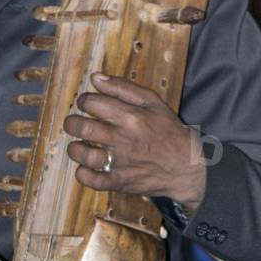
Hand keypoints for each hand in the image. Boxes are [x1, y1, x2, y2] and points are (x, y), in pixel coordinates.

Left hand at [63, 73, 205, 209]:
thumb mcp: (153, 103)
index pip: (92, 103)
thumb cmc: (169, 132)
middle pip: (82, 128)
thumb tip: (95, 77)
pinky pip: (90, 180)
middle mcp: (123, 139)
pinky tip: (87, 167)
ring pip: (82, 155)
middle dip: (72, 123)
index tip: (86, 105)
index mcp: (131, 117)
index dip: (84, 101)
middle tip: (75, 124)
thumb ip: (123, 88)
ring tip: (80, 145)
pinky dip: (82, 174)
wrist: (188, 168)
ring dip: (75, 149)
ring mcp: (120, 163)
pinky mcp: (119, 182)